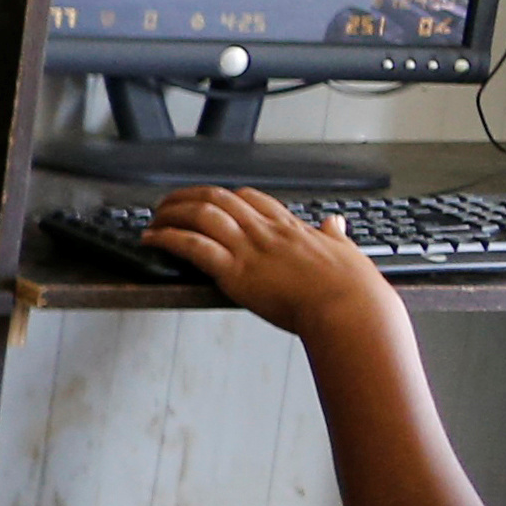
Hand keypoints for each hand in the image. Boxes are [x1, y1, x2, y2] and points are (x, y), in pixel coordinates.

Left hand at [141, 183, 396, 340]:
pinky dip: (166, 239)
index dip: (225, 196)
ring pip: (200, 214)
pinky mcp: (235, 272)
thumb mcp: (348, 253)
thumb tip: (336, 223)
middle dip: (188, 197)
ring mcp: (249, 249)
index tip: (211, 200)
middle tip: (169, 205)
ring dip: (171, 214)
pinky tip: (152, 240)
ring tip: (154, 220)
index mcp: (290, 228)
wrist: (349, 310)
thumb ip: (336, 237)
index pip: (251, 198)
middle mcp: (265, 232)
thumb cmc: (353, 290)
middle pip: (218, 198)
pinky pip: (192, 245)